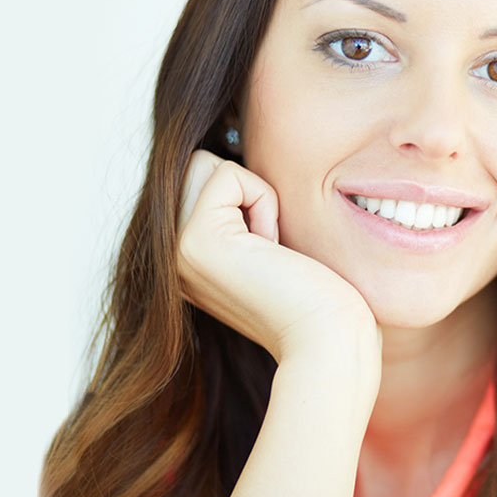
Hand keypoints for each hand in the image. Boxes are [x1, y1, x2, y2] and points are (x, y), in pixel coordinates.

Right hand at [176, 150, 381, 376]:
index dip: (247, 196)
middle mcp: (169, 258)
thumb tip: (228, 158)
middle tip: (270, 246)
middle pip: (196, 164)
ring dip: (254, 195)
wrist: (327, 339)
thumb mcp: (266, 246)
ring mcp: (174, 252)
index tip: (269, 251)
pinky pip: (229, 174)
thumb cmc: (316, 294)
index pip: (199, 178)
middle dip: (246, 189)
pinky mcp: (194, 242)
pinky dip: (263, 200)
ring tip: (270, 249)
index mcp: (184, 260)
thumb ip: (237, 214)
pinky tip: (272, 250)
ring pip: (206, 163)